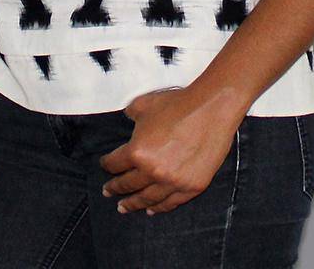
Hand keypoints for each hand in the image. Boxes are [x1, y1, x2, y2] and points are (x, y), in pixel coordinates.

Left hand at [99, 86, 241, 215]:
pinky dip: (159, 208)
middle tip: (108, 192)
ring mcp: (173, 182)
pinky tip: (151, 210)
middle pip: (129, 184)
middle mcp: (153, 171)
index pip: (115, 163)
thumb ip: (130, 114)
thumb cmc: (177, 104)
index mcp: (137, 152)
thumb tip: (127, 118)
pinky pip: (171, 203)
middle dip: (116, 188)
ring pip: (148, 199)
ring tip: (124, 208)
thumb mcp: (143, 104)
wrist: (210, 110)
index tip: (104, 166)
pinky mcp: (191, 187)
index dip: (106, 165)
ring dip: (134, 203)